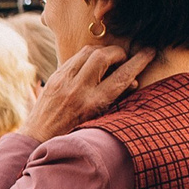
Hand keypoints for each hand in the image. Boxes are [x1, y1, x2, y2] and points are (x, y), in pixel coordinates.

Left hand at [21, 44, 155, 144]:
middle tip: (123, 58)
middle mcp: (78, 90)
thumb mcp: (99, 119)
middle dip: (118, 52)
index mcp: (93, 104)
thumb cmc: (73, 133)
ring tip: (109, 59)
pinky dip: (87, 57)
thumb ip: (116, 99)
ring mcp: (64, 81)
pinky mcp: (54, 76)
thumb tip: (133, 81)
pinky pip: (75, 57)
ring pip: (88, 52)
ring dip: (103, 51)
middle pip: (104, 56)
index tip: (150, 52)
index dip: (139, 61)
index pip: (122, 76)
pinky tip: (92, 64)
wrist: (39, 138)